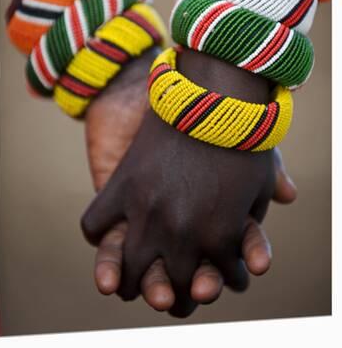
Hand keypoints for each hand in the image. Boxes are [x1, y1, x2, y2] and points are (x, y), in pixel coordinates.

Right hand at [83, 49, 296, 316]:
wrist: (205, 87)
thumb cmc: (240, 127)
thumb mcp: (263, 162)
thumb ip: (270, 190)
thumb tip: (288, 198)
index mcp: (221, 235)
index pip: (222, 279)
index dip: (222, 280)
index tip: (215, 275)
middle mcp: (181, 233)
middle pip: (170, 290)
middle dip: (173, 297)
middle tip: (166, 294)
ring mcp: (147, 211)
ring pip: (129, 271)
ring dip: (131, 283)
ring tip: (126, 283)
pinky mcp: (120, 185)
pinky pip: (96, 226)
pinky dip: (99, 237)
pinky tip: (107, 236)